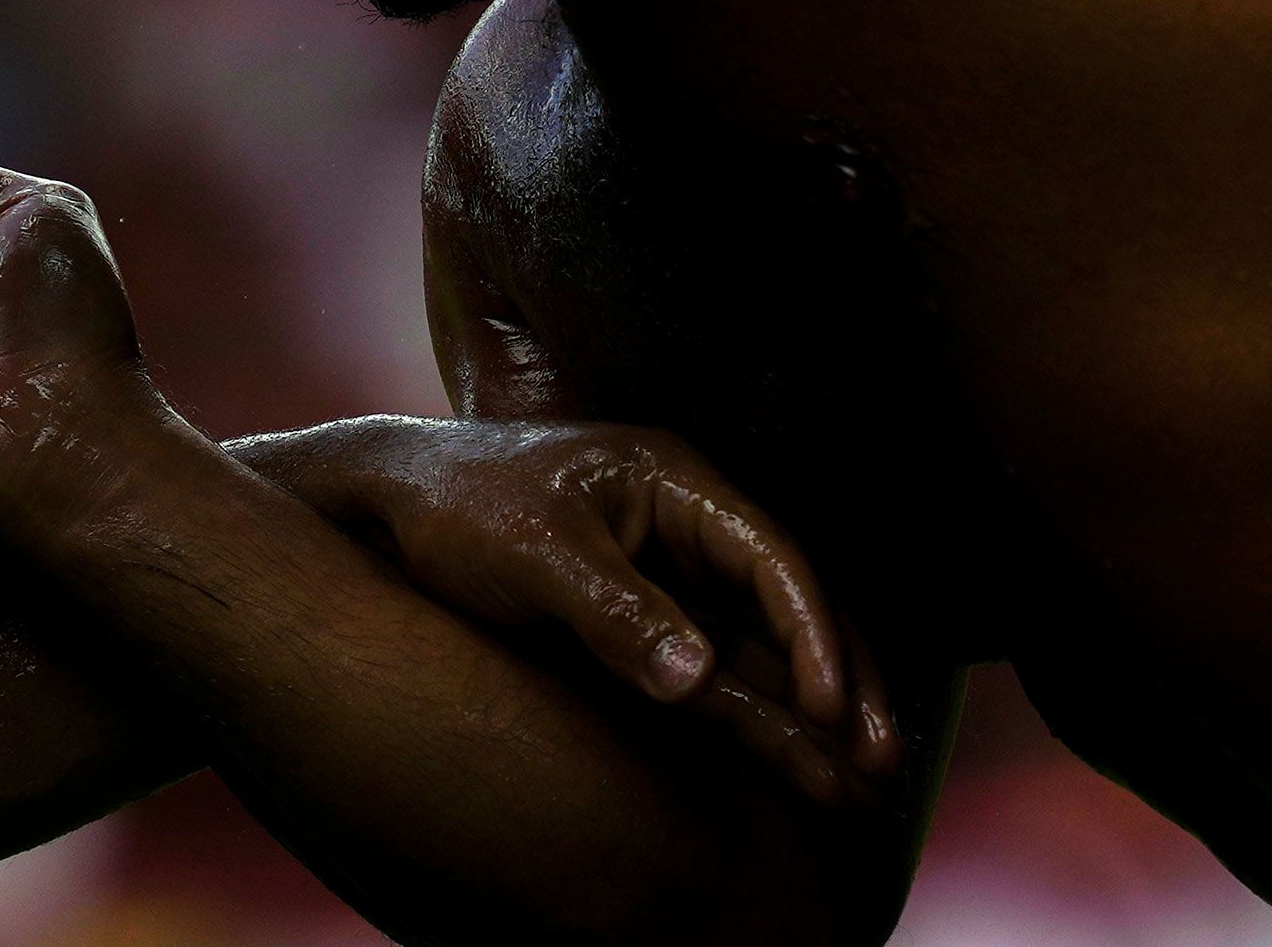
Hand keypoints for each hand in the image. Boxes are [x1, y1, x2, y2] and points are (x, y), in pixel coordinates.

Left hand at [254, 417, 901, 802]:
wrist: (389, 505)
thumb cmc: (457, 506)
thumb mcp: (530, 553)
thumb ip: (613, 612)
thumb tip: (696, 680)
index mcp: (674, 480)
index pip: (770, 557)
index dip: (811, 633)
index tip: (833, 707)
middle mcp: (688, 525)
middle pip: (791, 606)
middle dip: (843, 684)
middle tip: (882, 764)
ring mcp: (672, 575)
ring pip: (766, 651)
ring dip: (814, 717)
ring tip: (865, 791)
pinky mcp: (648, 621)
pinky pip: (722, 675)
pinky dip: (762, 722)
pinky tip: (805, 774)